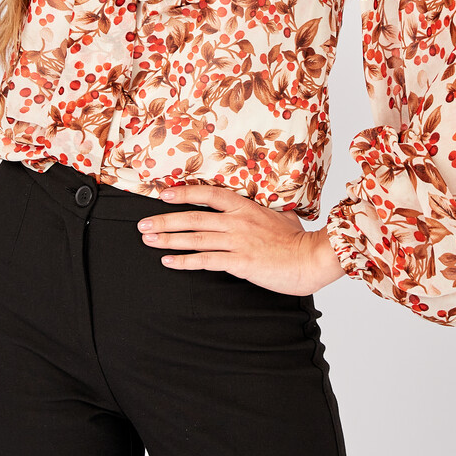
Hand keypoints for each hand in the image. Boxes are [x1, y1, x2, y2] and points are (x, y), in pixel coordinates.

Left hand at [137, 184, 347, 297]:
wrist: (312, 259)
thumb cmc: (299, 239)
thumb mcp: (280, 214)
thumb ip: (260, 211)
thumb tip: (253, 208)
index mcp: (246, 206)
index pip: (209, 195)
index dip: (183, 193)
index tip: (162, 194)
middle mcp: (238, 221)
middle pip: (194, 217)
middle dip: (165, 220)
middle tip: (143, 224)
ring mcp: (238, 241)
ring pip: (195, 238)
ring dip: (168, 239)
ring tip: (148, 240)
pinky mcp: (240, 262)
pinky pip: (206, 260)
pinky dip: (185, 261)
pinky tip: (169, 262)